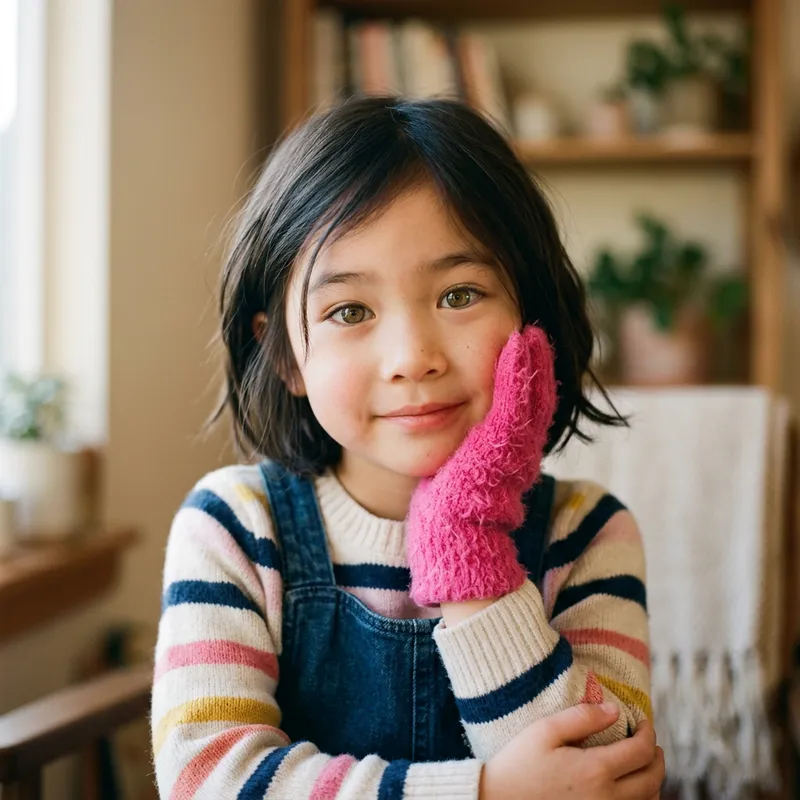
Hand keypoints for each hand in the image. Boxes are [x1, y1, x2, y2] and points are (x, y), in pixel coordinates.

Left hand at [406, 325, 556, 605]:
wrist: (451, 542)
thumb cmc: (447, 512)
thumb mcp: (458, 474)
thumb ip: (464, 453)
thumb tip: (441, 432)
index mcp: (508, 455)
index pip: (521, 410)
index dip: (526, 381)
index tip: (523, 352)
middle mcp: (518, 449)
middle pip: (533, 399)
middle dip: (535, 366)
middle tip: (535, 331)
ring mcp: (513, 446)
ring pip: (529, 396)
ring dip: (531, 361)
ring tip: (531, 330)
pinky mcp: (500, 443)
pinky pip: (514, 399)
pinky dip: (518, 370)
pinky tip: (516, 342)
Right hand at [480, 703, 664, 799]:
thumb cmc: (518, 764)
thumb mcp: (544, 731)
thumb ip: (581, 717)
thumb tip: (614, 710)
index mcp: (595, 771)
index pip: (641, 751)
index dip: (648, 733)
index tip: (643, 721)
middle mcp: (606, 799)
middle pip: (652, 779)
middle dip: (656, 757)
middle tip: (649, 742)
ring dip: (653, 781)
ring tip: (644, 763)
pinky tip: (631, 789)